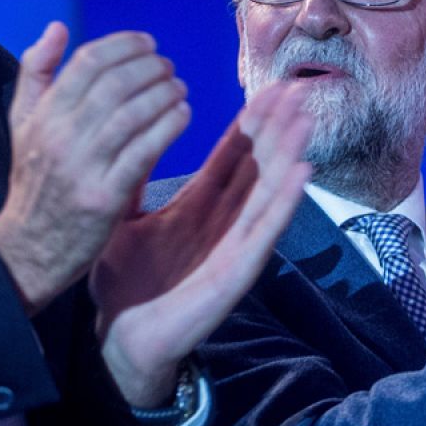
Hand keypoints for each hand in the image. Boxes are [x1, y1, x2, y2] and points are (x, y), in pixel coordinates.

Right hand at [0, 23, 191, 313]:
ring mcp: (83, 167)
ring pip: (133, 114)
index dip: (124, 45)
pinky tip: (182, 115)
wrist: (28, 249)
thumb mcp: (23, 123)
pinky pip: (145, 151)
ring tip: (179, 88)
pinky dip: (169, 126)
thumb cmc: (34, 181)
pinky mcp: (105, 197)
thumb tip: (57, 27)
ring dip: (165, 93)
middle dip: (150, 68)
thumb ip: (36, 72)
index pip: (86, 63)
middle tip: (169, 67)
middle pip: (114, 84)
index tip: (148, 43)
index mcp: (42, 115)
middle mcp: (60, 137)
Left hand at [90, 82, 312, 406]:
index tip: (269, 88)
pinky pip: (265, 232)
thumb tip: (128, 132)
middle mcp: (223, 221)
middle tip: (297, 88)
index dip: (252, 121)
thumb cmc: (123, 283)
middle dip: (278, 128)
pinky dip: (285, 203)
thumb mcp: (123, 219)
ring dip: (290, 156)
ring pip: (269, 192)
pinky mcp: (236, 272)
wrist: (119, 337)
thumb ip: (132, 180)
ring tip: (306, 120)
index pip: (233, 155)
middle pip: (259, 166)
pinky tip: (303, 173)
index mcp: (198, 205)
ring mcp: (234, 246)